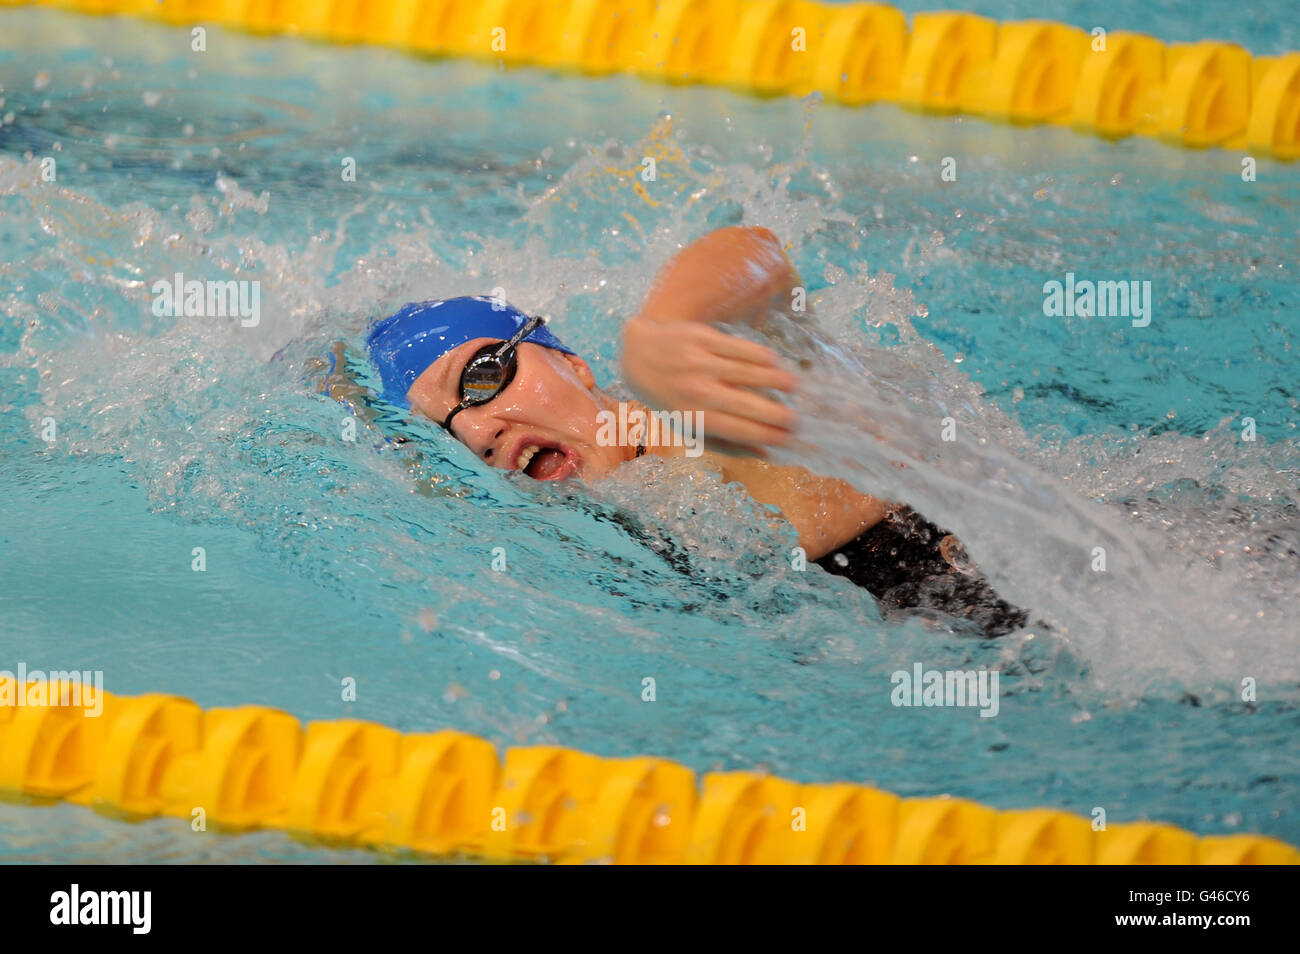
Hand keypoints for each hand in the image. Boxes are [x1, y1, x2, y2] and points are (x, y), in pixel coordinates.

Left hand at [622, 313, 797, 455]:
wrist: (638, 355)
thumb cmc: (669, 397)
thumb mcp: (687, 426)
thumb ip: (724, 442)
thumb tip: (765, 452)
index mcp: (693, 417)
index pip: (738, 430)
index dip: (766, 435)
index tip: (790, 438)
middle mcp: (696, 391)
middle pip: (745, 405)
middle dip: (775, 414)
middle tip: (798, 419)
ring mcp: (698, 363)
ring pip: (746, 373)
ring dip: (774, 380)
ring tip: (794, 385)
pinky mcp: (701, 338)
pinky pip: (738, 347)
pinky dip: (759, 355)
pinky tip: (775, 361)